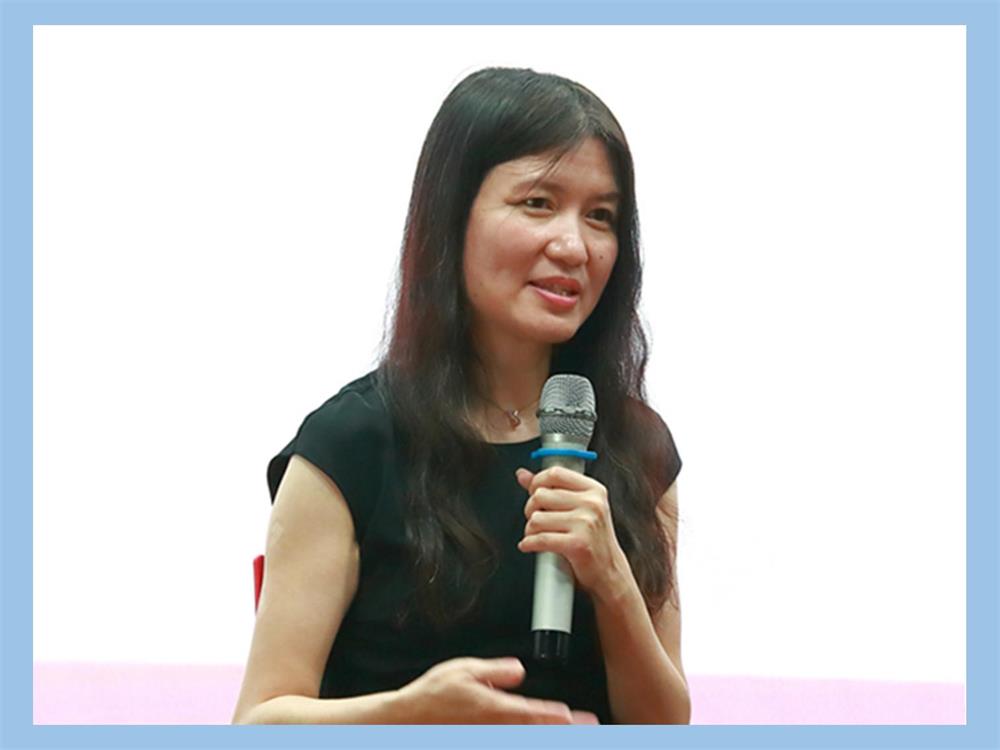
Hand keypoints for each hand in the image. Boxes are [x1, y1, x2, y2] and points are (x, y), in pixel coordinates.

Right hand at [394, 657, 598, 723]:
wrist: (405, 723)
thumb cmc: (431, 697)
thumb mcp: (463, 670)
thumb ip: (495, 670)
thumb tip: (519, 670)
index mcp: (493, 708)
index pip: (533, 713)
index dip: (557, 717)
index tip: (576, 719)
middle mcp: (494, 729)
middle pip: (535, 733)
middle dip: (563, 732)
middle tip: (588, 731)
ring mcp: (487, 739)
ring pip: (523, 740)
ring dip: (548, 737)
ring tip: (570, 734)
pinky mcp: (480, 742)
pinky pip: (507, 742)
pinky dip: (523, 739)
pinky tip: (537, 735)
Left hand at [516, 466, 631, 600]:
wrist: (609, 573)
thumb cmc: (591, 540)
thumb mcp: (577, 508)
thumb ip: (550, 489)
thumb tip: (522, 474)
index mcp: (594, 490)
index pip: (555, 473)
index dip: (537, 482)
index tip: (533, 493)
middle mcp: (592, 504)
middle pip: (541, 495)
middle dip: (530, 509)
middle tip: (536, 520)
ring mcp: (586, 523)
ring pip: (536, 518)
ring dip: (530, 530)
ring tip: (537, 535)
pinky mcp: (578, 544)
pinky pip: (540, 539)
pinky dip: (529, 543)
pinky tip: (529, 545)